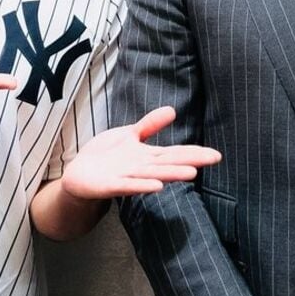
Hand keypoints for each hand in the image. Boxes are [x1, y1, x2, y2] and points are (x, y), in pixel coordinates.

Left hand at [59, 106, 221, 199]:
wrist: (78, 176)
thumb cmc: (105, 157)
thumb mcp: (128, 135)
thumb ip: (150, 125)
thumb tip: (173, 110)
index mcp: (147, 156)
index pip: (175, 153)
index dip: (195, 152)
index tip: (216, 154)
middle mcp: (142, 168)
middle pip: (170, 163)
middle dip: (191, 161)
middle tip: (213, 159)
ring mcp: (127, 177)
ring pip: (153, 175)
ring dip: (171, 174)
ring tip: (191, 173)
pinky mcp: (110, 185)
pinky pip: (127, 185)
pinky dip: (142, 185)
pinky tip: (157, 185)